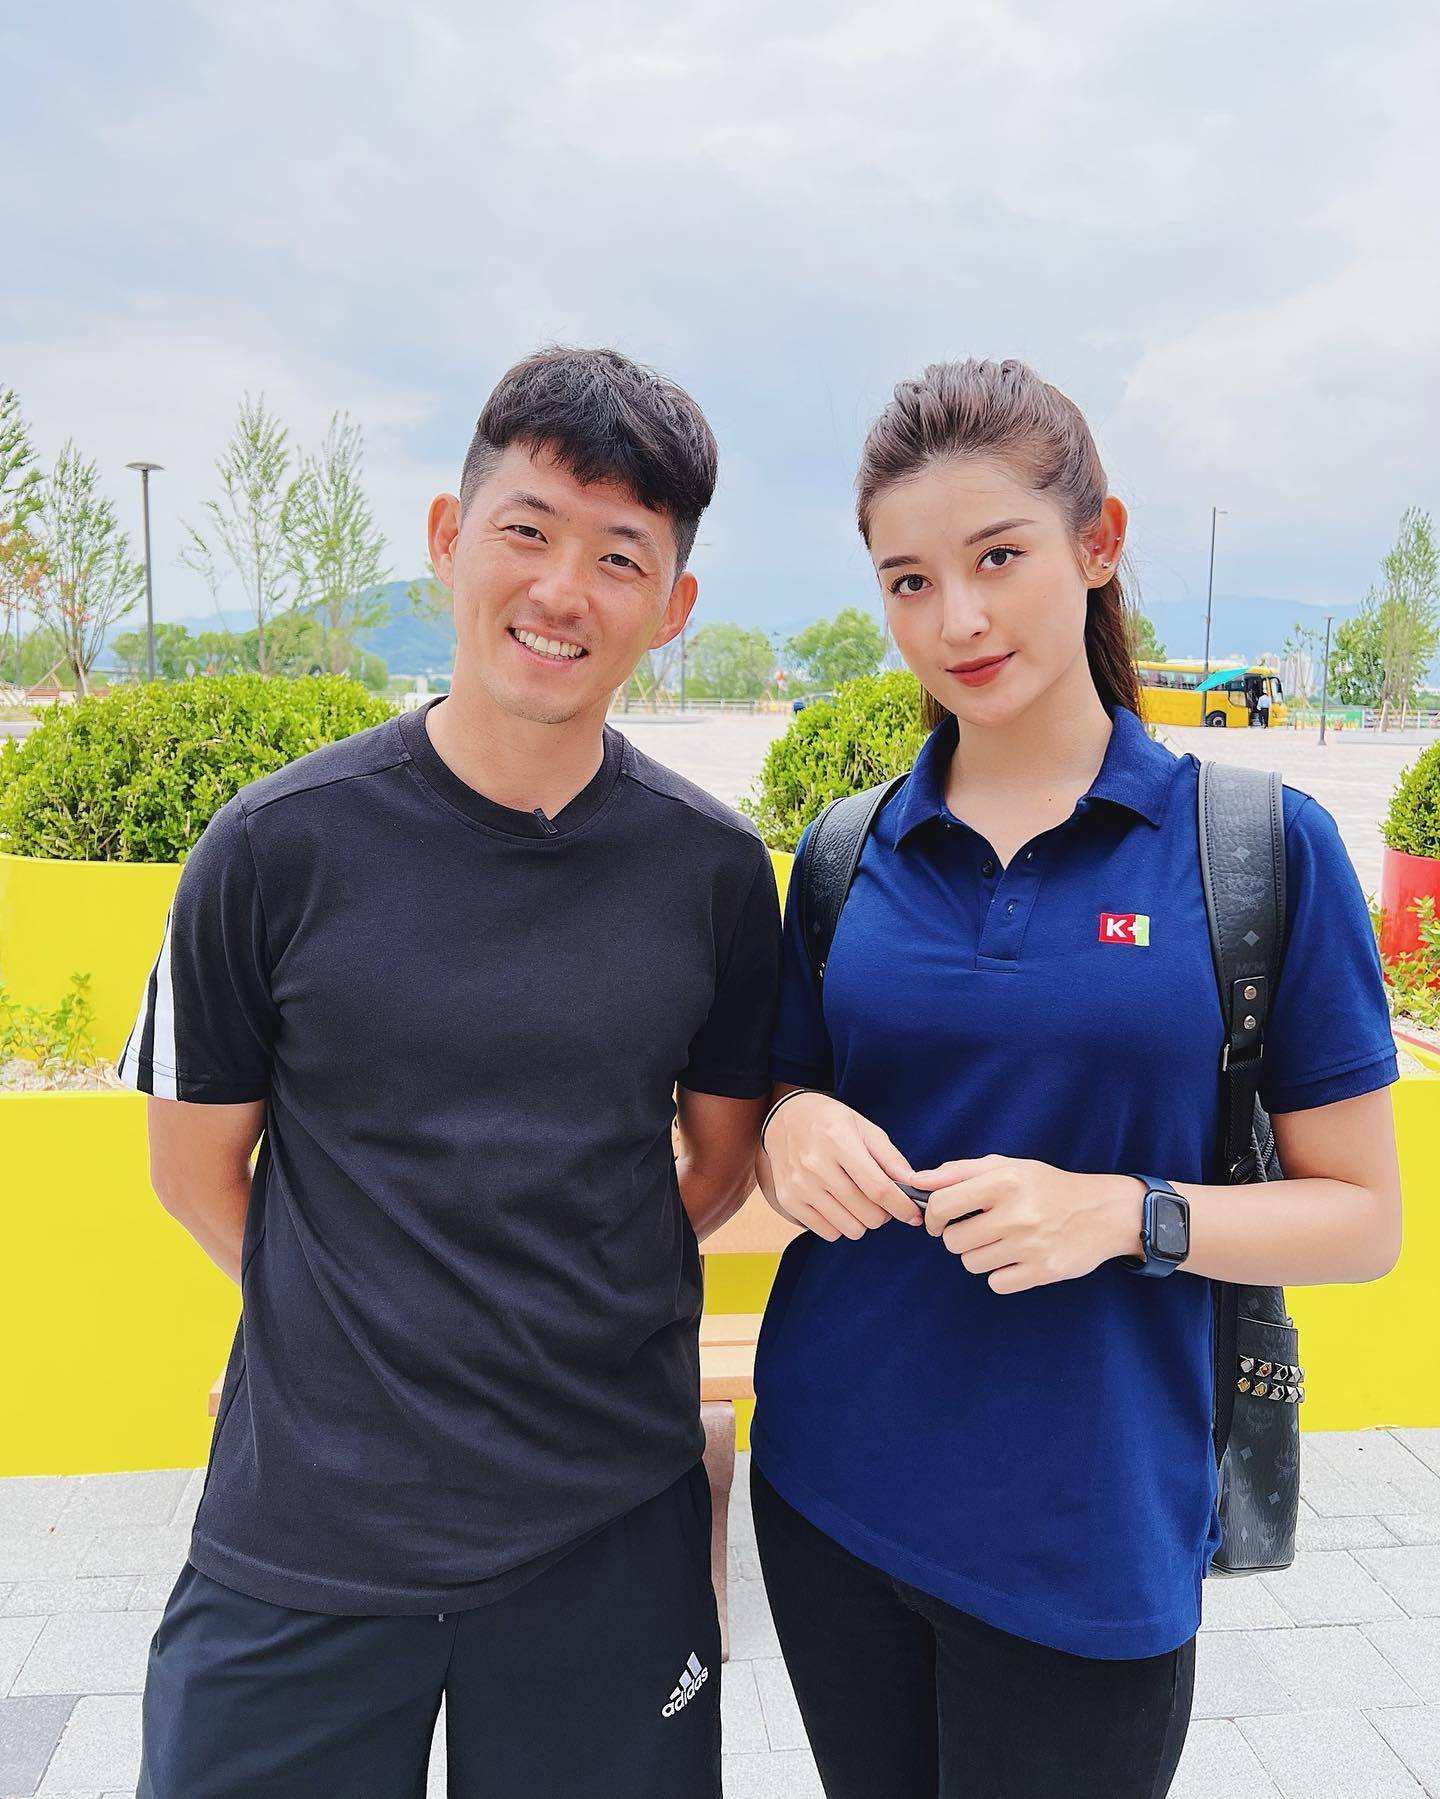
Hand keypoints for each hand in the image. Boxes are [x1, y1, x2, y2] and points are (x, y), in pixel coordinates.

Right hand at [762, 1092, 924, 1242]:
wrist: (786, 1118)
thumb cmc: (831, 1122)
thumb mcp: (865, 1128)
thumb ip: (891, 1158)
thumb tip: (914, 1185)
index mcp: (839, 1141)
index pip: (878, 1188)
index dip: (902, 1207)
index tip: (913, 1214)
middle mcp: (815, 1165)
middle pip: (867, 1213)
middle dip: (883, 1213)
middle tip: (880, 1200)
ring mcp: (799, 1186)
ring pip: (850, 1228)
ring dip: (862, 1220)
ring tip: (857, 1201)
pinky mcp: (788, 1200)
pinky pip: (827, 1232)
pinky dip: (840, 1225)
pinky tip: (837, 1205)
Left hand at [911, 1155, 1144, 1293]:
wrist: (1104, 1212)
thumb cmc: (1048, 1186)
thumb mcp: (1008, 1166)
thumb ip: (959, 1171)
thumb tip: (916, 1180)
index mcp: (1004, 1181)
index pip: (941, 1204)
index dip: (931, 1215)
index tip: (938, 1220)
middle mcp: (1016, 1214)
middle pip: (952, 1240)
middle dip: (958, 1236)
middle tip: (979, 1229)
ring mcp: (1030, 1246)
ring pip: (971, 1263)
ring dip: (979, 1255)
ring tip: (1000, 1241)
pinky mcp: (1042, 1272)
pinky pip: (995, 1283)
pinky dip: (1000, 1274)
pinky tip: (1016, 1258)